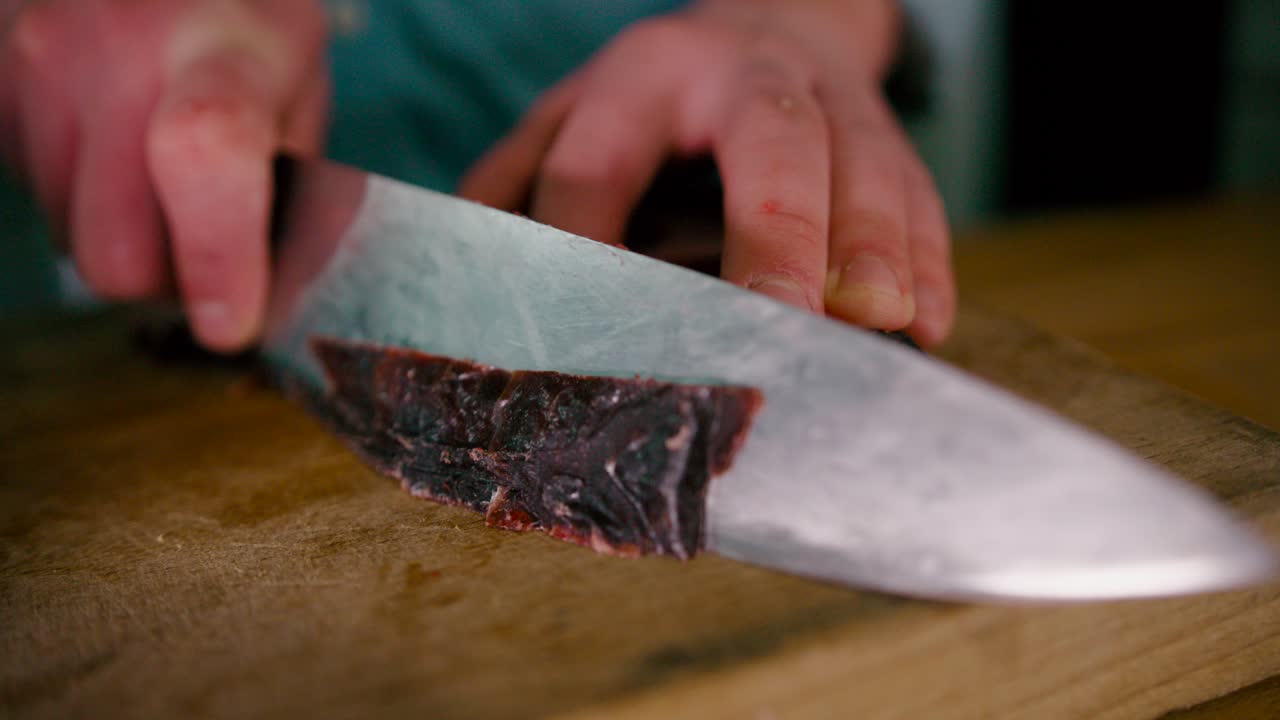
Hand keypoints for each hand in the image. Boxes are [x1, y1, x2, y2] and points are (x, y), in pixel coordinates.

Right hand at [0, 0, 328, 350]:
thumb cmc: (243, 26)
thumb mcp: (299, 93)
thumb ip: (297, 199)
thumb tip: (282, 311)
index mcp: (224, 51)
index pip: (206, 154)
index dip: (215, 257)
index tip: (230, 323)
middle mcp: (116, 51)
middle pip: (115, 253)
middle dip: (167, 280)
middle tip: (208, 243)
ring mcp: (35, 62)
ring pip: (68, 241)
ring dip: (123, 237)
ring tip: (157, 171)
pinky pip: (34, 200)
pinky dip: (78, 199)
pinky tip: (111, 145)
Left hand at [460, 1, 954, 346]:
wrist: (776, 24)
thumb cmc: (659, 99)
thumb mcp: (574, 116)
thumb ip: (518, 185)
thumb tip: (468, 284)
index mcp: (643, 73)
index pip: (601, 160)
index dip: (586, 240)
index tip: (587, 326)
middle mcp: (747, 77)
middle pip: (772, 143)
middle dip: (779, 231)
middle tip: (782, 317)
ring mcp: (832, 102)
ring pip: (866, 167)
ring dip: (875, 248)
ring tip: (874, 323)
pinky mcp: (891, 137)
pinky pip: (922, 195)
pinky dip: (927, 261)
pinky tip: (923, 324)